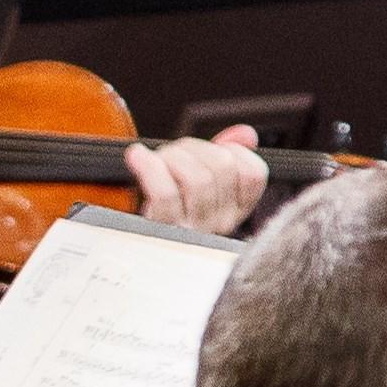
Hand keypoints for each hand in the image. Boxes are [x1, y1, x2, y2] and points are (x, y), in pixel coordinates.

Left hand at [130, 124, 267, 237]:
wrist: (133, 252)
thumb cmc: (167, 214)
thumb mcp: (202, 186)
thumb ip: (225, 157)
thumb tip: (246, 134)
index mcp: (233, 211)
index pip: (253, 174)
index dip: (234, 150)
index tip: (213, 150)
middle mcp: (218, 223)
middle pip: (222, 166)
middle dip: (194, 147)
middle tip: (174, 154)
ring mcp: (192, 229)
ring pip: (198, 178)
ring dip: (172, 156)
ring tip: (156, 159)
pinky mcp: (163, 233)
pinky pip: (164, 194)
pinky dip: (149, 167)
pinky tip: (138, 157)